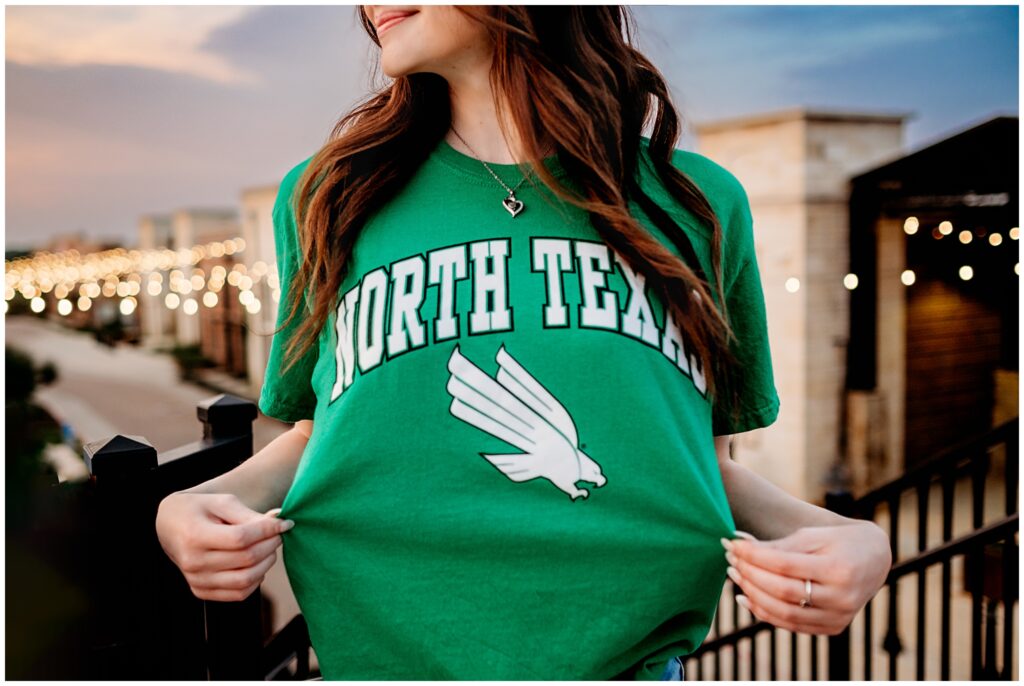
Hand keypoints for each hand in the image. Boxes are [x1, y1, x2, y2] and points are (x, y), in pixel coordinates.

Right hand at [156, 492, 294, 601]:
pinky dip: (255, 580)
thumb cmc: (199, 509)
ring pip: (245, 580)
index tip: (285, 523)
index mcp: (195, 535)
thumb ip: (250, 515)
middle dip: (271, 545)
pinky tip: (256, 564)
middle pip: (246, 559)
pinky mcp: (201, 591)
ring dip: (267, 563)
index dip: (268, 531)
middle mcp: (193, 561)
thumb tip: (280, 521)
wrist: (170, 525)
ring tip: (268, 548)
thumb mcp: (222, 502)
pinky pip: (238, 594)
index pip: (241, 538)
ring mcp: (196, 580)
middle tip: (277, 534)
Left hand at [721, 521, 891, 634]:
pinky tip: (746, 597)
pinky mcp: (833, 628)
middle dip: (749, 574)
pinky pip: (792, 625)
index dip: (753, 555)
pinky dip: (764, 613)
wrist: (875, 559)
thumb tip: (739, 544)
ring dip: (752, 594)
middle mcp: (841, 596)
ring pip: (784, 612)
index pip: (784, 564)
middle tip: (729, 559)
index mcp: (838, 568)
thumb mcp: (812, 535)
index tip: (732, 544)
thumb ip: (778, 545)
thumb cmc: (839, 541)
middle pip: (781, 590)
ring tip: (734, 575)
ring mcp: (839, 616)